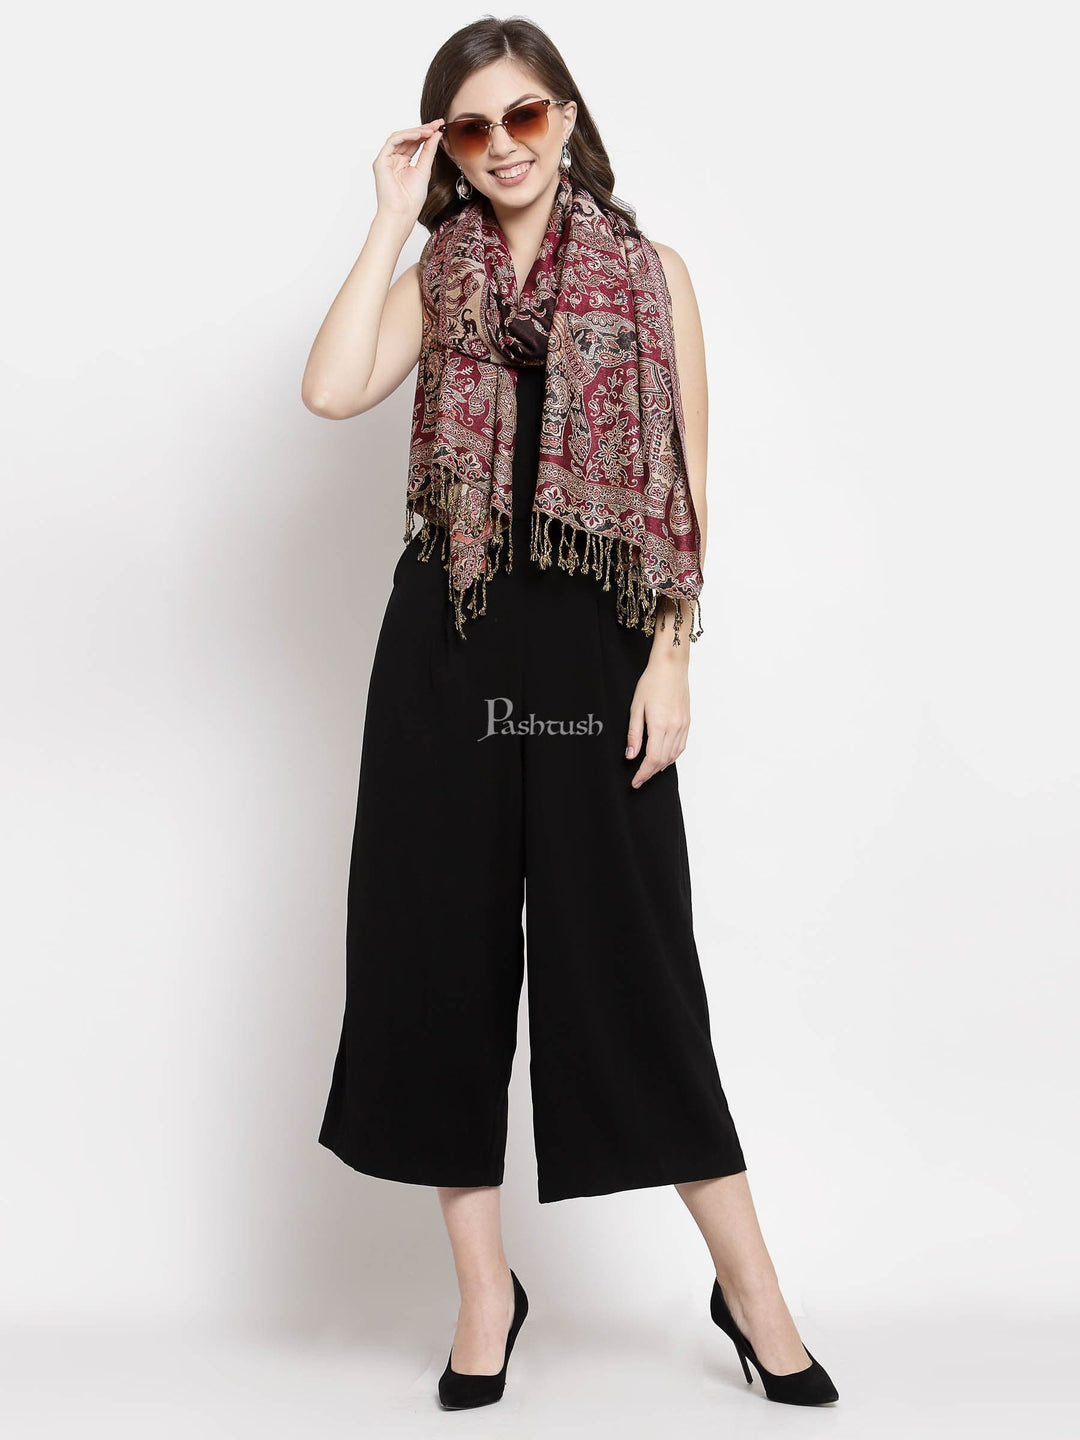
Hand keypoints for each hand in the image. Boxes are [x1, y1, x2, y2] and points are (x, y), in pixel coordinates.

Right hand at [373, 119, 443, 227]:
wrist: (402, 213)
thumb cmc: (411, 199)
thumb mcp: (424, 170)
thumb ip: (429, 151)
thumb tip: (436, 134)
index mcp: (403, 162)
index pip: (415, 143)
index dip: (427, 133)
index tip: (440, 126)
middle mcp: (394, 159)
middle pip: (408, 138)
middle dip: (423, 129)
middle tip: (437, 123)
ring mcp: (386, 160)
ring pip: (400, 137)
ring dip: (415, 131)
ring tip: (429, 130)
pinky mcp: (381, 161)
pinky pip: (393, 142)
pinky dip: (406, 136)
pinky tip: (418, 135)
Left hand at [625, 658, 690, 787]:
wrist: (671, 667)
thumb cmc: (651, 683)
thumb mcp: (636, 707)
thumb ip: (634, 734)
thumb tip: (631, 755)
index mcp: (660, 725)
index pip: (652, 759)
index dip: (643, 773)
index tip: (635, 781)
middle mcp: (674, 728)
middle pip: (663, 761)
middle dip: (650, 773)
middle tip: (639, 779)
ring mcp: (683, 725)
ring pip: (674, 755)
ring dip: (661, 766)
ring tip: (649, 771)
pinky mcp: (686, 722)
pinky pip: (681, 746)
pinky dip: (672, 756)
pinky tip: (663, 758)